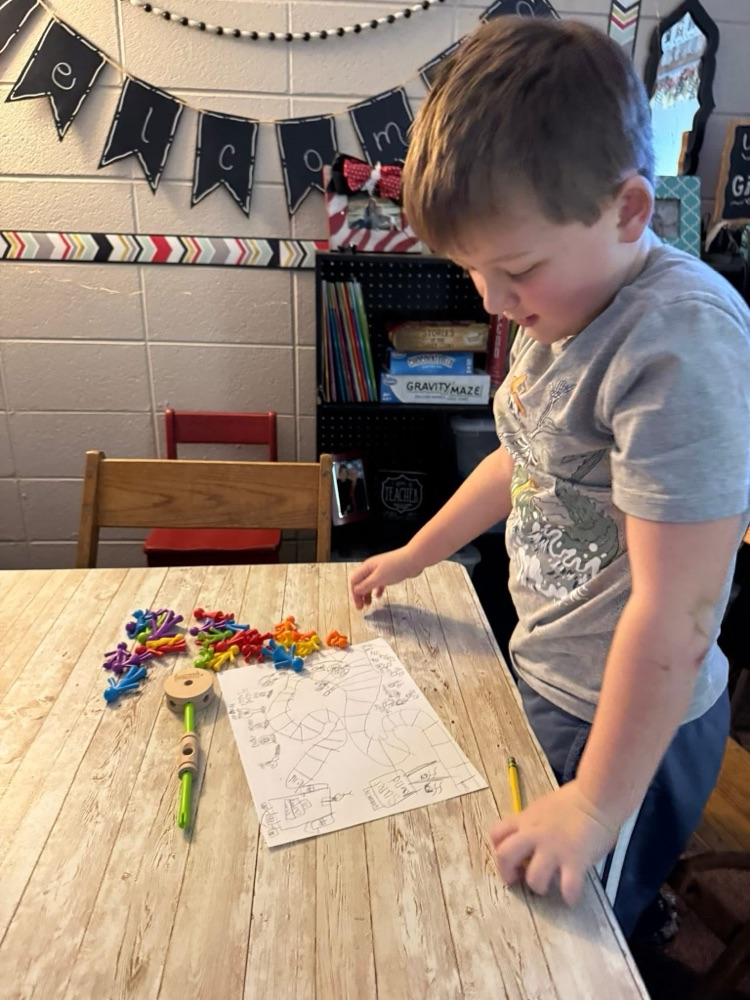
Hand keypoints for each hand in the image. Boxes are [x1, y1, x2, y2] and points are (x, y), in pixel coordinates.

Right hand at [350, 546, 421, 608]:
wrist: (413, 560)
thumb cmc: (395, 567)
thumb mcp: (378, 578)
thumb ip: (366, 585)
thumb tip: (356, 591)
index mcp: (366, 567)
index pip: (354, 581)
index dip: (354, 594)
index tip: (358, 605)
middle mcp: (371, 568)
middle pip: (360, 582)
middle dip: (359, 595)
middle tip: (361, 607)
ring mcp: (380, 570)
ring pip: (369, 583)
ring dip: (367, 593)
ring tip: (369, 603)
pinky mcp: (389, 573)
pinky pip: (379, 583)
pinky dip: (377, 589)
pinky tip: (378, 595)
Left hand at [490, 780, 618, 905]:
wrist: (597, 796)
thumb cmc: (574, 800)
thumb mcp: (543, 807)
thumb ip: (533, 825)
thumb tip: (530, 843)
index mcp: (525, 820)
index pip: (496, 835)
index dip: (499, 849)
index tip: (511, 858)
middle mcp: (534, 835)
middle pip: (504, 856)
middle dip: (507, 873)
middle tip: (518, 878)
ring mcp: (553, 849)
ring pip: (534, 878)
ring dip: (540, 886)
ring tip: (549, 885)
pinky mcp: (575, 860)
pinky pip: (568, 887)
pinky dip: (570, 896)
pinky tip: (572, 895)